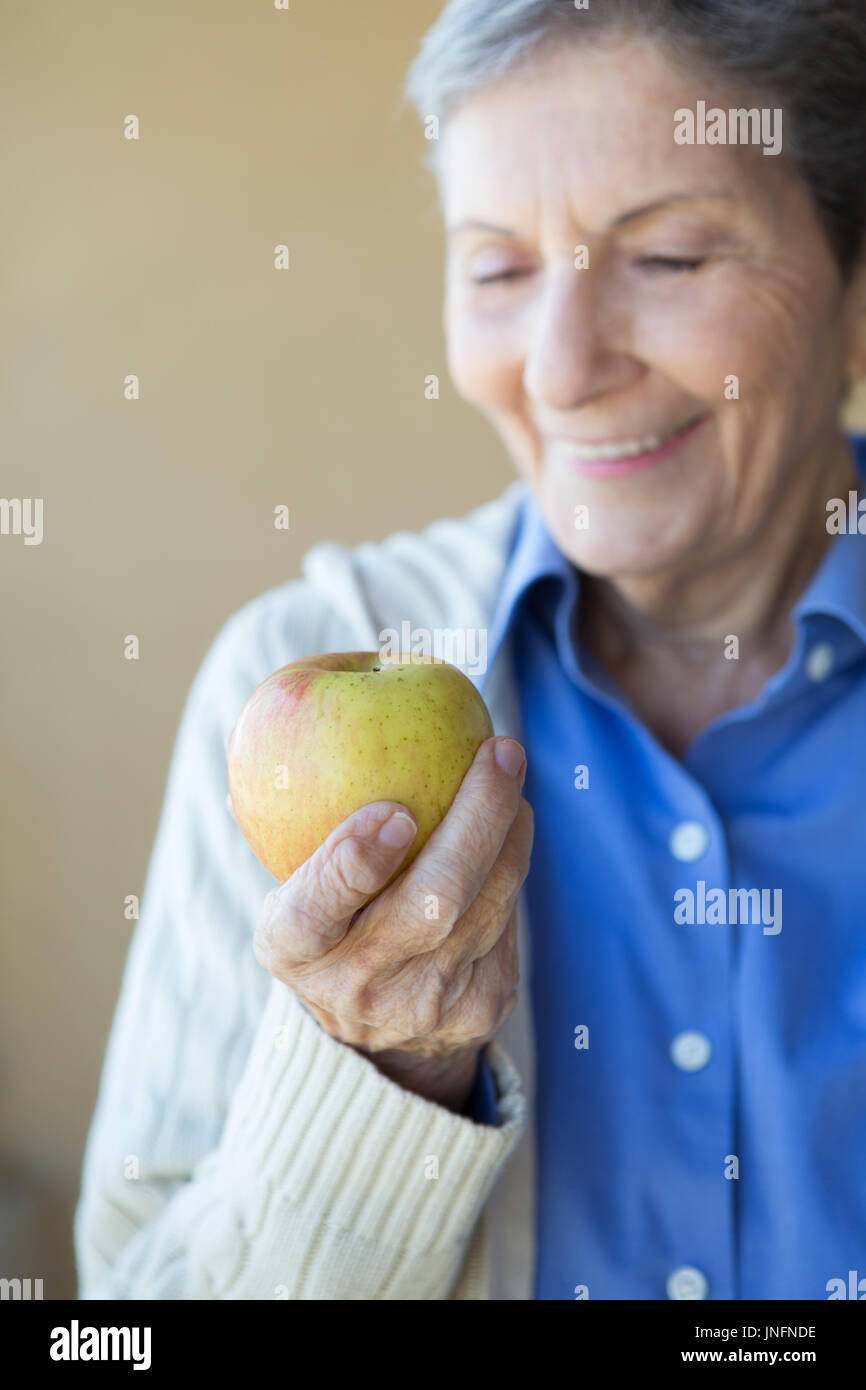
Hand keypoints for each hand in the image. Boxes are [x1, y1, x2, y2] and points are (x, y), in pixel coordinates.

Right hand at [252, 736, 532, 1109]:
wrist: (372, 1034)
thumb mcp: (287, 880)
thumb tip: (276, 710)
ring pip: (486, 906)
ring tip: (507, 770)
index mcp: (291, 948)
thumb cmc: (323, 918)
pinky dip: (512, 863)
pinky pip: (507, 921)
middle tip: (499, 750)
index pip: (313, 912)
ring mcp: (424, 1004)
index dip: (351, 864)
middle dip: (476, 821)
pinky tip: (511, 822)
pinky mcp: (480, 1008)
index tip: (392, 810)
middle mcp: (356, 986)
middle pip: (432, 905)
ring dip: (508, 831)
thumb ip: (291, 811)